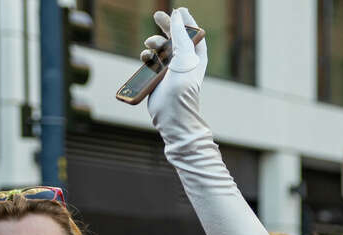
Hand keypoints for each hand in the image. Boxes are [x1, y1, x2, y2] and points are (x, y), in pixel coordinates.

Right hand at [144, 8, 207, 132]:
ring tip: (150, 45)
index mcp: (197, 58)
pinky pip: (152, 61)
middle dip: (167, 27)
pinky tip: (145, 58)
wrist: (172, 116)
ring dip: (155, 43)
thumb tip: (177, 15)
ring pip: (161, 49)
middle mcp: (185, 63)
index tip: (179, 9)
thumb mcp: (184, 58)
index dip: (188, 22)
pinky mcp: (159, 78)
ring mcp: (171, 70)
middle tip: (157, 15)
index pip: (194, 35)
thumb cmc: (182, 89)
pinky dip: (147, 56)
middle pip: (176, 39)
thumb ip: (180, 35)